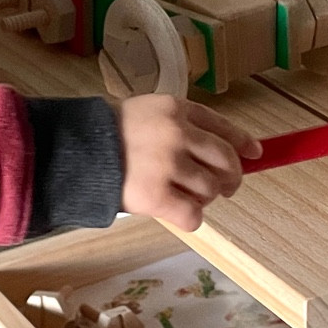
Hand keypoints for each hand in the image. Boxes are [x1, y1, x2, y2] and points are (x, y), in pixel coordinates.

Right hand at [117, 95, 261, 231]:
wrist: (72, 151)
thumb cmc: (108, 135)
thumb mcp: (147, 113)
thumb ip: (181, 125)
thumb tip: (226, 151)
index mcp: (176, 109)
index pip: (223, 126)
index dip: (242, 142)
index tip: (255, 153)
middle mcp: (177, 133)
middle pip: (225, 160)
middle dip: (232, 178)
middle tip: (226, 188)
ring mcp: (167, 165)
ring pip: (211, 189)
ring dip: (204, 198)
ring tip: (185, 196)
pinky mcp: (156, 196)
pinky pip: (193, 215)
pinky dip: (192, 218)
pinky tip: (178, 213)